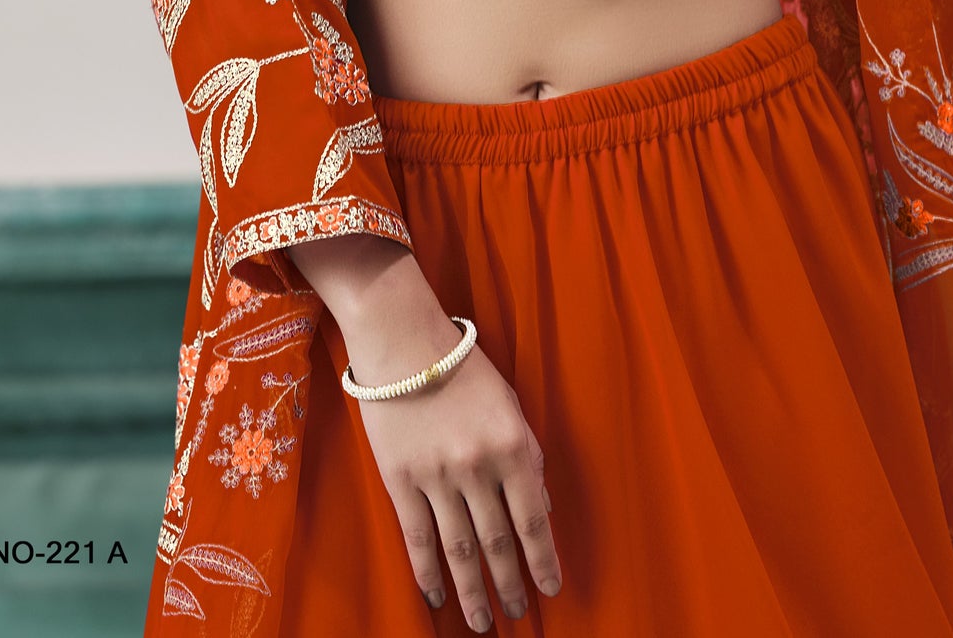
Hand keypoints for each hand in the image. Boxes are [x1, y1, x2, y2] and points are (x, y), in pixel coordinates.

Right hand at [349, 327, 563, 629]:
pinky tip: (437, 597)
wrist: (405, 342)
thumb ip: (528, 457)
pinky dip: (428, 573)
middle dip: (510, 583)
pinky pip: (418, 538)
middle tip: (517, 613)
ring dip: (473, 591)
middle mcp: (478, 467)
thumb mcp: (510, 405)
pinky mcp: (401, 480)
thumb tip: (543, 508)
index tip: (551, 589)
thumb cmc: (464, 368)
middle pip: (497, 542)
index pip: (534, 519)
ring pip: (460, 550)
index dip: (543, 560)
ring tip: (483, 621)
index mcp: (513, 445)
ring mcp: (437, 477)